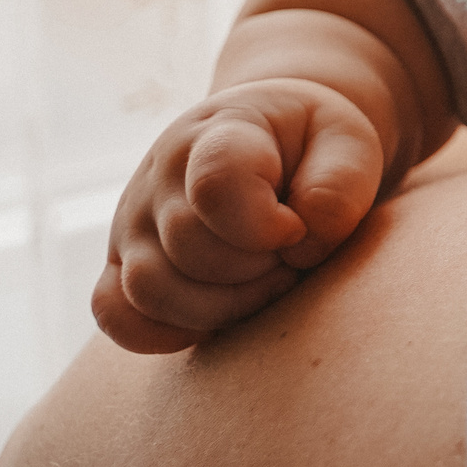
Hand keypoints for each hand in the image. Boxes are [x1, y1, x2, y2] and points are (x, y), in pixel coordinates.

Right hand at [92, 78, 386, 354]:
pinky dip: (166, 332)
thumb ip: (338, 187)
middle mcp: (160, 176)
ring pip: (150, 291)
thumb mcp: (348, 144)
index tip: (296, 229)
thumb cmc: (314, 146)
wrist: (274, 139)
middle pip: (189, 249)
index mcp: (220, 133)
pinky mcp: (123, 264)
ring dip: (220, 307)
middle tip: (291, 259)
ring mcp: (134, 222)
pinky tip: (217, 317)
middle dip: (256, 271)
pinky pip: (117, 316)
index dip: (264, 225)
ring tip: (263, 283)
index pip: (215, 185)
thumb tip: (300, 247)